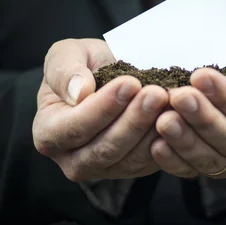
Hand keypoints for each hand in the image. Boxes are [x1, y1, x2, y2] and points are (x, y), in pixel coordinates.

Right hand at [33, 38, 167, 180]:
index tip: (129, 83)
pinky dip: (165, 140)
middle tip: (157, 93)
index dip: (103, 107)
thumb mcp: (66, 54)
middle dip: (133, 120)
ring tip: (170, 100)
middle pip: (105, 149)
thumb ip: (64, 70)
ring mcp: (103, 170)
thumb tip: (79, 92)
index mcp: (48, 132)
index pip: (74, 127)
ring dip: (152, 130)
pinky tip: (177, 116)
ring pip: (130, 159)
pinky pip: (149, 162)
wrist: (106, 78)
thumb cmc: (81, 66)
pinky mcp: (131, 170)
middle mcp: (72, 159)